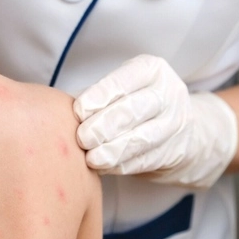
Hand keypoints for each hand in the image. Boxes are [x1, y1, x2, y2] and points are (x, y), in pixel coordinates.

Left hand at [74, 55, 237, 188]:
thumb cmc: (134, 106)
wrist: (182, 131)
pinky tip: (103, 167)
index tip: (77, 112)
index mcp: (151, 70)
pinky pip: (144, 160)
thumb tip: (57, 110)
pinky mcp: (175, 152)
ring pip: (141, 139)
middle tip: (81, 138)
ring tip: (90, 159)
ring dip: (112, 150)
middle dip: (102, 126)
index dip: (98, 97)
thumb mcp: (121, 90)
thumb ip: (94, 98)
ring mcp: (176, 124)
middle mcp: (169, 93)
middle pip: (132, 111)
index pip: (122, 82)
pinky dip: (121, 166)